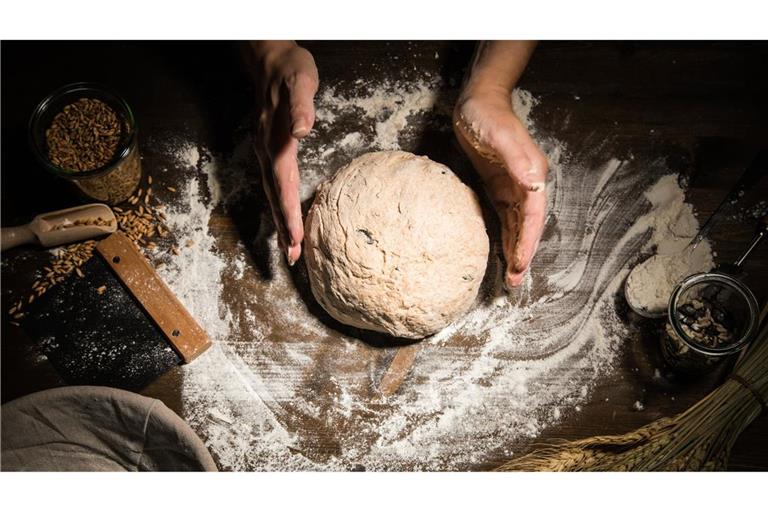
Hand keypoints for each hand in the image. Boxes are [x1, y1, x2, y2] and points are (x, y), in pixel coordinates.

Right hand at [249, 41, 318, 264]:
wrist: (268, 59)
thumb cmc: (290, 69)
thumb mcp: (301, 80)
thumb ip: (301, 106)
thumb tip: (302, 131)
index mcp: (276, 139)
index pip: (283, 183)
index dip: (290, 212)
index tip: (295, 237)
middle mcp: (266, 150)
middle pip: (274, 195)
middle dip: (283, 227)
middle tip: (290, 257)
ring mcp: (264, 151)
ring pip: (272, 192)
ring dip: (280, 221)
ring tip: (288, 248)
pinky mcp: (268, 150)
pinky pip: (273, 183)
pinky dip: (279, 204)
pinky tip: (285, 216)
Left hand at [453, 85, 547, 287]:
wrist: (477, 102)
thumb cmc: (487, 115)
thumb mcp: (499, 136)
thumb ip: (516, 158)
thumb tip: (533, 183)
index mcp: (531, 174)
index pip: (532, 216)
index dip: (527, 241)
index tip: (520, 263)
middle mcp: (527, 184)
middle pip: (528, 226)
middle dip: (523, 254)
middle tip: (515, 282)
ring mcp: (514, 186)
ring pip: (517, 226)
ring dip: (515, 250)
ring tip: (511, 277)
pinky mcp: (499, 187)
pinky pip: (505, 217)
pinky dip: (505, 236)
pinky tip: (501, 252)